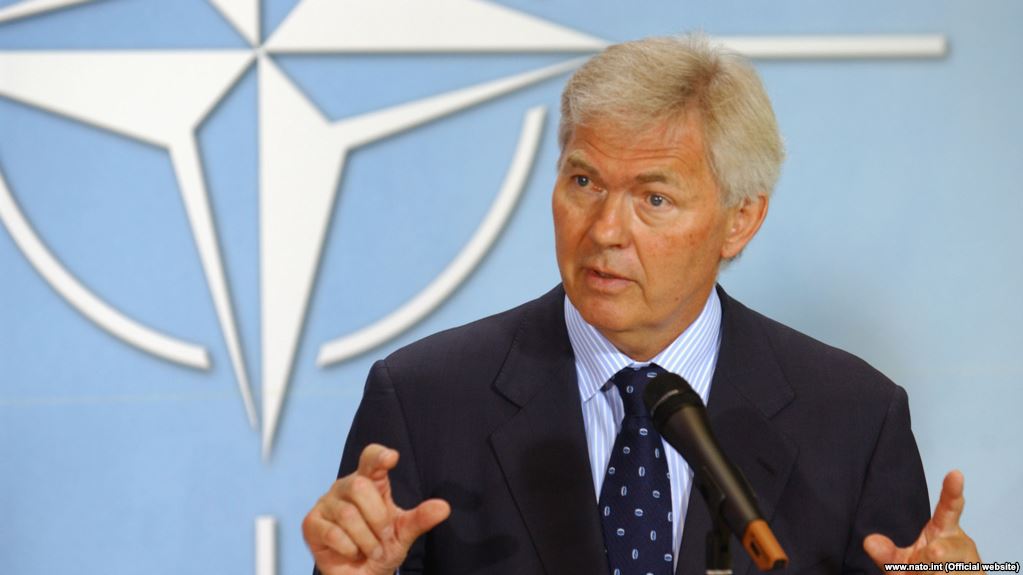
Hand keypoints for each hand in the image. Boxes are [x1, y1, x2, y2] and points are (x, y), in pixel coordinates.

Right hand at [302, 444, 450, 574]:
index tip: (392, 458)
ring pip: (348, 515)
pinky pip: (333, 533)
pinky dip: (350, 548)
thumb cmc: (380, 547)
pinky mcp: (311, 523)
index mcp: (368, 482)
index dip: (378, 456)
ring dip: (366, 540)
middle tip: (384, 536)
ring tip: (371, 550)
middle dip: (378, 518)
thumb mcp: (404, 533)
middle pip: (360, 487)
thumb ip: (421, 519)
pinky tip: (353, 553)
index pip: (370, 459)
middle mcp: (344, 487)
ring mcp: (326, 504)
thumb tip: (444, 507)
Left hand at [864, 470, 982, 573]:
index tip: (955, 473)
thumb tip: (870, 541)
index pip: (949, 508)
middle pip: (941, 550)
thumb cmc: (924, 574)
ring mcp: (972, 563)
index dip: (952, 491)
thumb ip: (886, 554)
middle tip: (927, 559)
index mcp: (944, 530)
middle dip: (929, 559)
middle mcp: (960, 543)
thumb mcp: (900, 564)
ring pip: (945, 570)